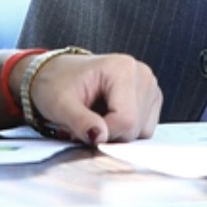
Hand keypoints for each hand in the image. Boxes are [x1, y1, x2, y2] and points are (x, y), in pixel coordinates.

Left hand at [21, 53, 162, 144]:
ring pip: (140, 132)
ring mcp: (149, 87)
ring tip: (94, 118)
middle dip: (107, 134)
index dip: (103, 134)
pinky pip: (143, 130)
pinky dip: (123, 131)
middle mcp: (142, 75)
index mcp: (122, 68)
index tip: (81, 132)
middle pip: (134, 127)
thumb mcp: (60, 103)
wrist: (57, 74)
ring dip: (115, 134)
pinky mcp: (150, 99)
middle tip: (84, 124)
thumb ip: (80, 121)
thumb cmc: (57, 83)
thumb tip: (100, 137)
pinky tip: (106, 117)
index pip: (126, 119)